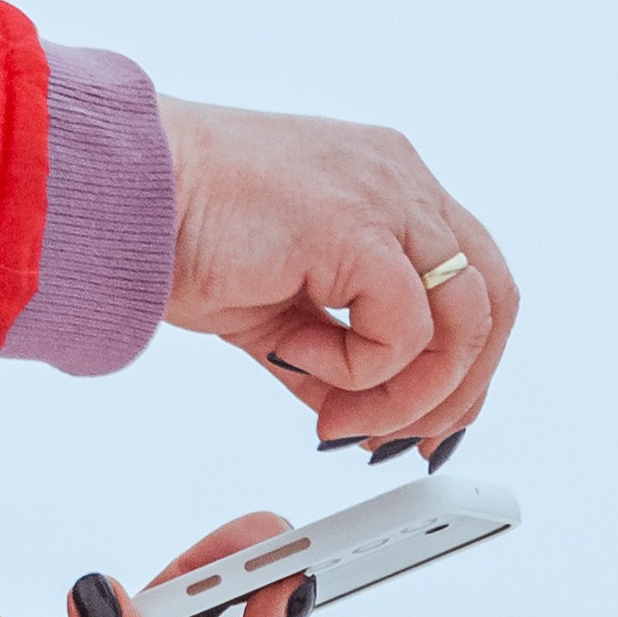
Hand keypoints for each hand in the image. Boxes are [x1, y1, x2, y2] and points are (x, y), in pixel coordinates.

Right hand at [158, 97, 517, 458]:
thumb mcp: (280, 311)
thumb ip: (334, 358)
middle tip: (392, 436)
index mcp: (389, 187)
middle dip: (456, 389)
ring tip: (339, 412)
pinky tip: (299, 359)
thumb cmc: (185, 235)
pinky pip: (404, 330)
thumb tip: (361, 417)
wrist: (124, 197)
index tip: (422, 425)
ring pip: (465, 320)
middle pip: (493, 300)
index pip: (475, 282)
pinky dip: (361, 371)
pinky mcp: (356, 225)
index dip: (463, 367)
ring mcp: (385, 194)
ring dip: (408, 393)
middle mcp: (399, 180)